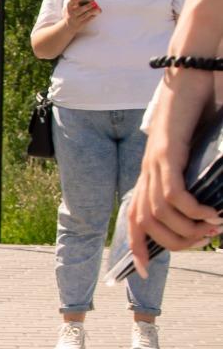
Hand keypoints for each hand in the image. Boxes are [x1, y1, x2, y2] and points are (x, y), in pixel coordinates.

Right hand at [63, 0, 97, 32]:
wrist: (67, 26)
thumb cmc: (69, 14)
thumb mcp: (67, 7)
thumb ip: (70, 0)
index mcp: (67, 9)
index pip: (69, 3)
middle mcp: (71, 15)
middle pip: (79, 10)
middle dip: (87, 6)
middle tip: (94, 2)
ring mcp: (76, 21)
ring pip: (85, 15)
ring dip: (92, 11)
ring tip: (98, 8)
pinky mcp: (80, 25)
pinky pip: (87, 20)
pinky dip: (92, 16)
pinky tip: (97, 12)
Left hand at [127, 78, 221, 273]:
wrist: (189, 75)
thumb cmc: (195, 112)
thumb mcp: (194, 154)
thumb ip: (194, 178)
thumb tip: (208, 205)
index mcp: (149, 176)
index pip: (133, 220)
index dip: (136, 249)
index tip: (143, 273)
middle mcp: (146, 173)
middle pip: (147, 225)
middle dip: (176, 243)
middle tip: (206, 241)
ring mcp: (154, 163)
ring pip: (160, 213)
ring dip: (188, 227)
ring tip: (214, 227)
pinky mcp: (167, 152)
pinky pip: (173, 193)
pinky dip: (191, 208)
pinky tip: (211, 212)